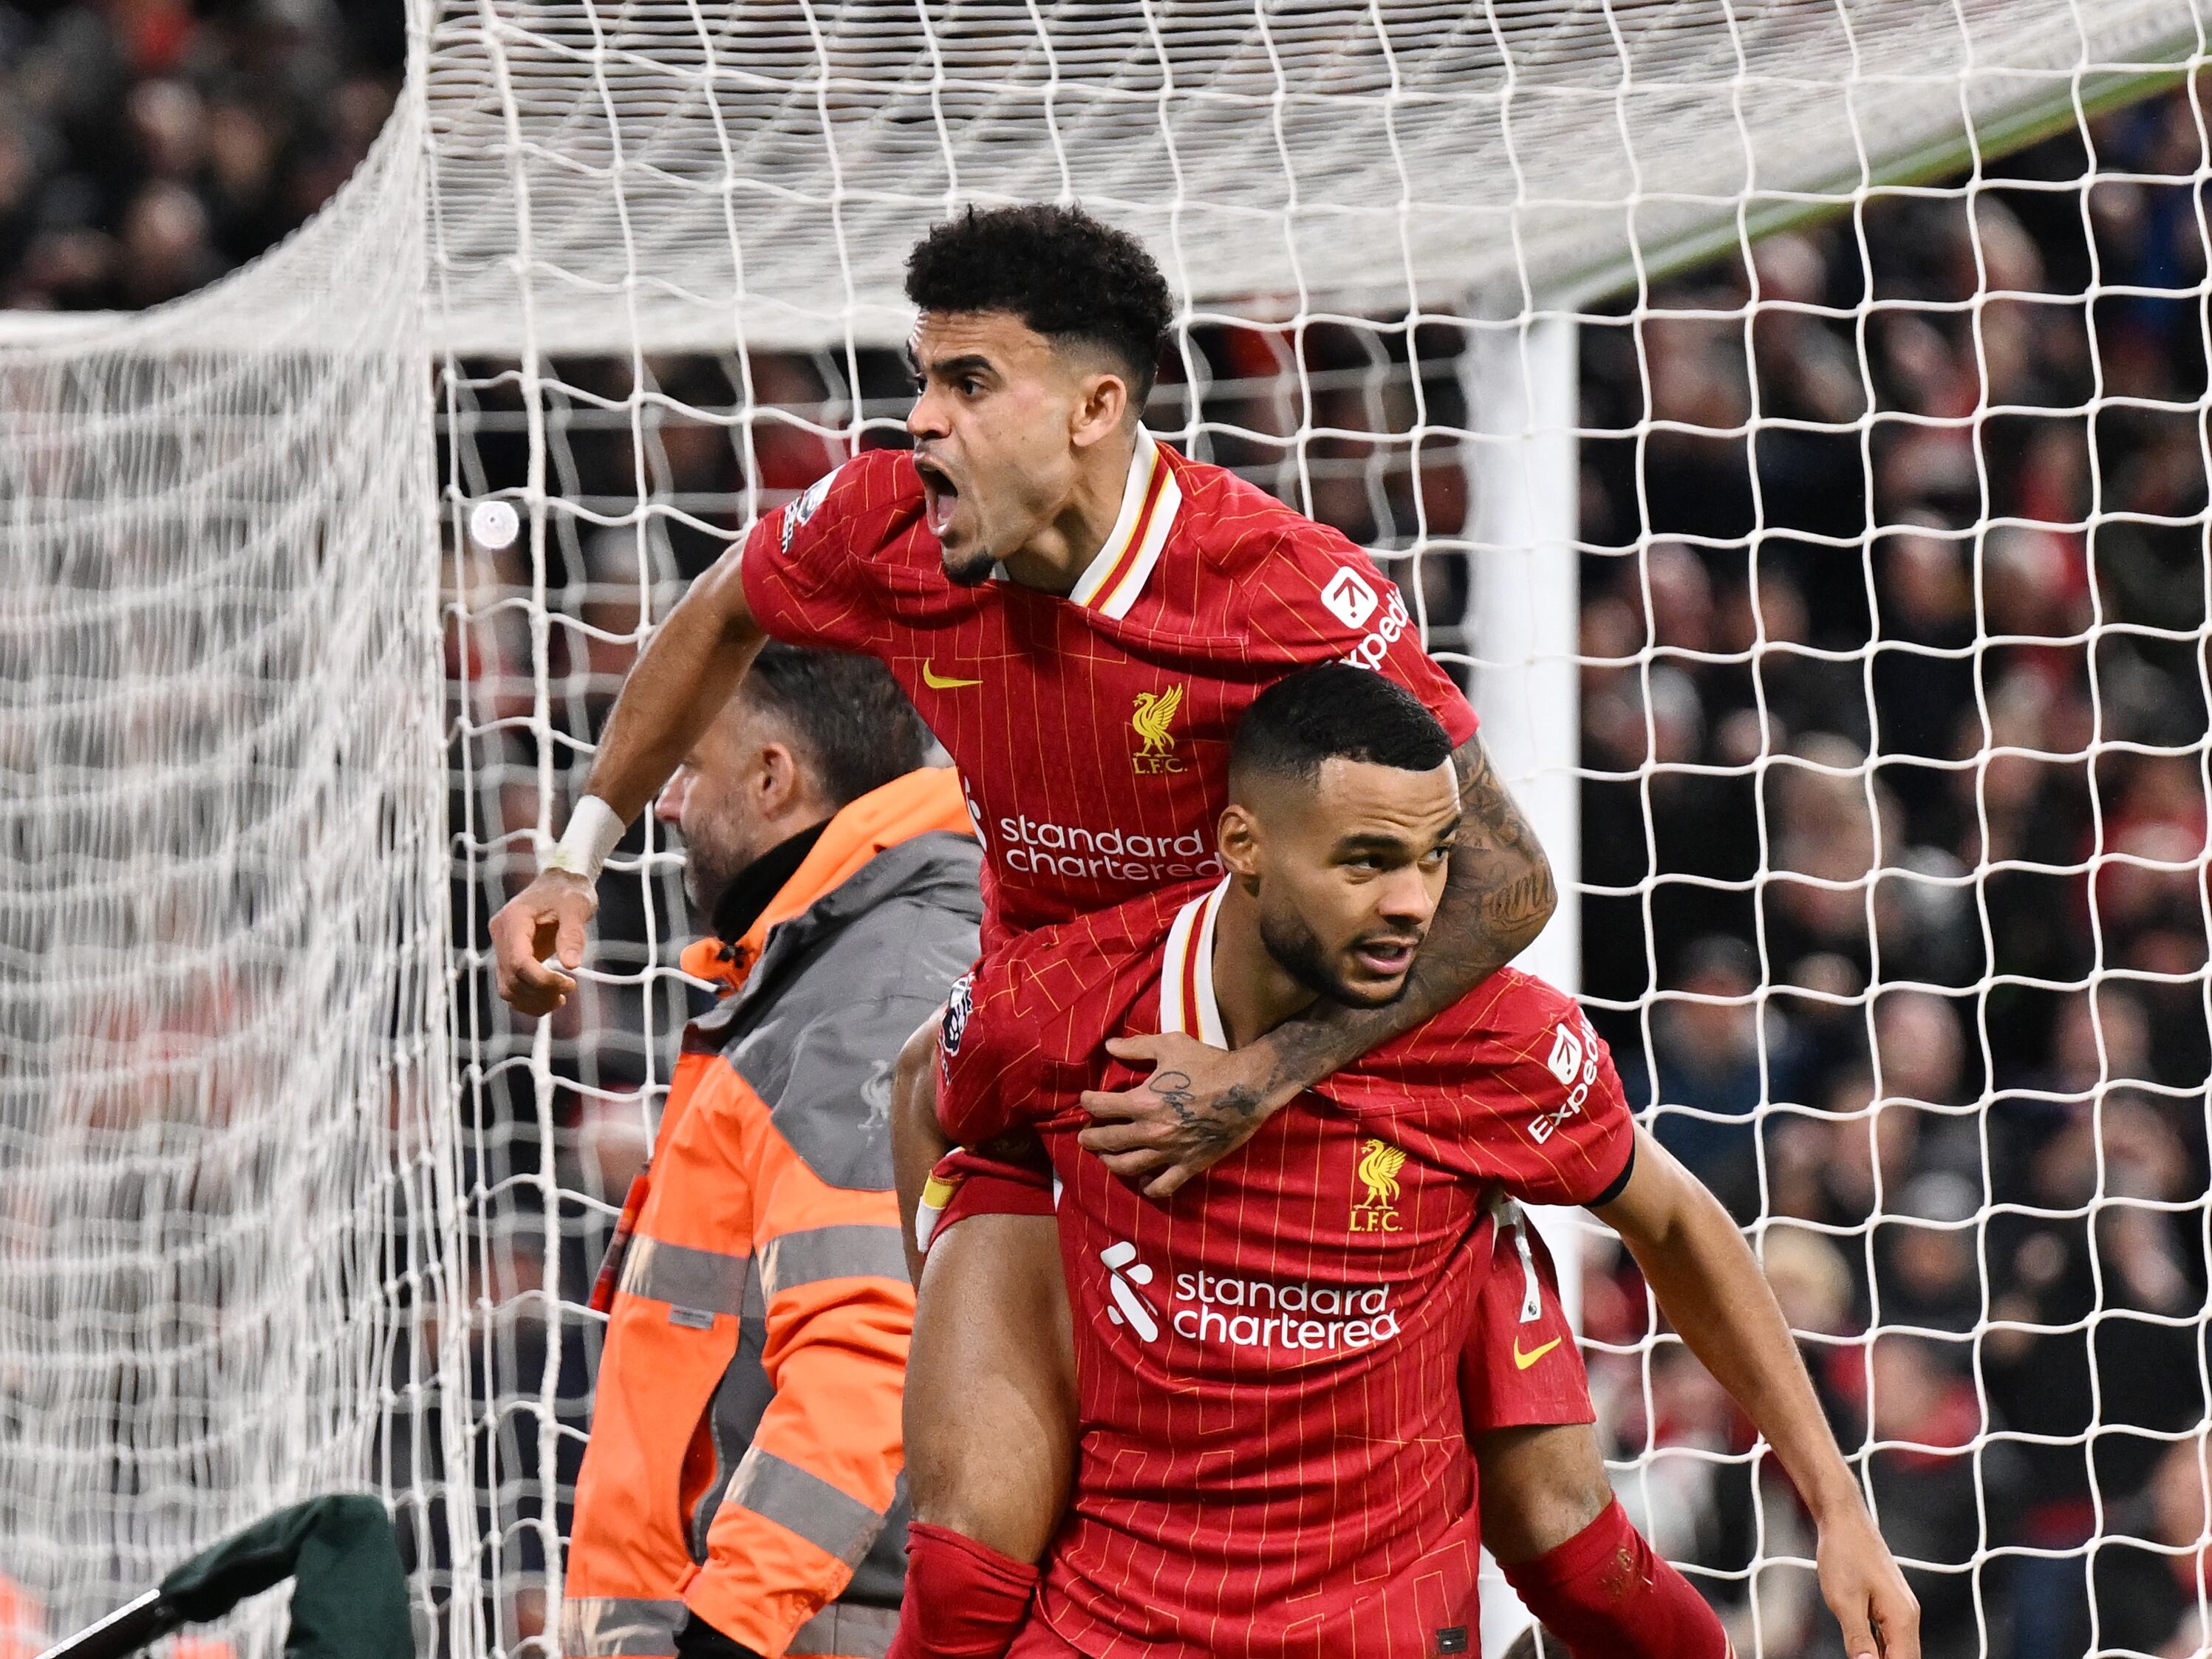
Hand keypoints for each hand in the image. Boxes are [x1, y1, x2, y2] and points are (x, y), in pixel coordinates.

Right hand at [489, 869, 597, 1015]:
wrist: (559, 883)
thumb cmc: (568, 891)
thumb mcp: (576, 906)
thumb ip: (573, 934)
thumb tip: (571, 964)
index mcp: (513, 920)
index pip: (519, 962)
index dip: (543, 980)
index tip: (570, 984)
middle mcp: (501, 935)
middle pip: (511, 979)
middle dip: (540, 992)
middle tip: (569, 990)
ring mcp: (503, 947)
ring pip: (507, 988)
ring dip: (533, 1001)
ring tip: (560, 999)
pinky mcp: (510, 957)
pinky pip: (512, 986)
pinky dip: (528, 999)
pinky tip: (550, 999)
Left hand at [1076, 1032, 1287, 1197]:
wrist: (1247, 1088)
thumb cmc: (1208, 1063)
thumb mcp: (1171, 1046)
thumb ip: (1136, 1047)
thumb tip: (1109, 1045)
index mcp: (1144, 1101)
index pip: (1101, 1108)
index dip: (1088, 1103)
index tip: (1086, 1100)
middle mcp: (1152, 1131)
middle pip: (1108, 1141)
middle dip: (1090, 1138)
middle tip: (1085, 1136)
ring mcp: (1170, 1152)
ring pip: (1128, 1167)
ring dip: (1110, 1162)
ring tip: (1106, 1157)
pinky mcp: (1189, 1165)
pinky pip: (1163, 1186)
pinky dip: (1148, 1187)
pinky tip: (1142, 1182)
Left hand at [1815, 1501, 1919, 1658]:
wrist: (1844, 1520)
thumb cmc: (1845, 1551)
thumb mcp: (1844, 1601)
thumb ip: (1858, 1639)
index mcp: (1903, 1618)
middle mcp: (1908, 1615)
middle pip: (1905, 1658)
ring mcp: (1900, 1609)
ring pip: (1898, 1649)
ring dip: (1883, 1658)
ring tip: (1862, 1657)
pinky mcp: (1889, 1604)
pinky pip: (1890, 1636)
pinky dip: (1880, 1648)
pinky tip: (1865, 1651)